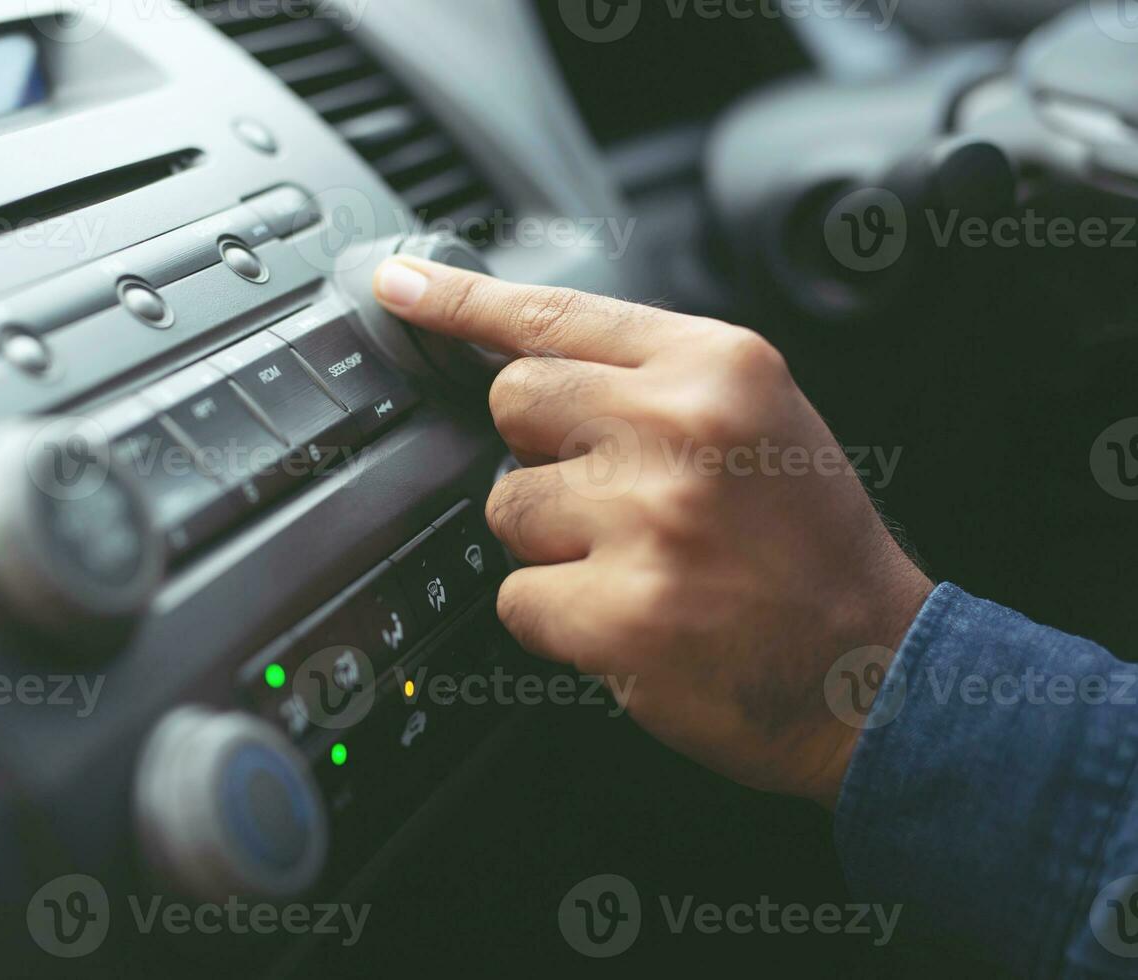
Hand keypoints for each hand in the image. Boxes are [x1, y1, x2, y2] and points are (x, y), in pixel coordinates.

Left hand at [373, 257, 933, 808]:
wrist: (874, 667)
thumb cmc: (806, 542)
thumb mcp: (756, 416)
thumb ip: (650, 378)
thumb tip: (526, 360)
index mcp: (717, 366)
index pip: (557, 314)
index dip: (462, 299)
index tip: (398, 282)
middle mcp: (680, 427)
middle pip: (512, 400)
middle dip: (539, 449)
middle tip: (612, 494)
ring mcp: (648, 520)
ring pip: (504, 503)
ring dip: (550, 540)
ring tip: (637, 561)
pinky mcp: (620, 611)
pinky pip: (516, 596)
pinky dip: (557, 616)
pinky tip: (630, 618)